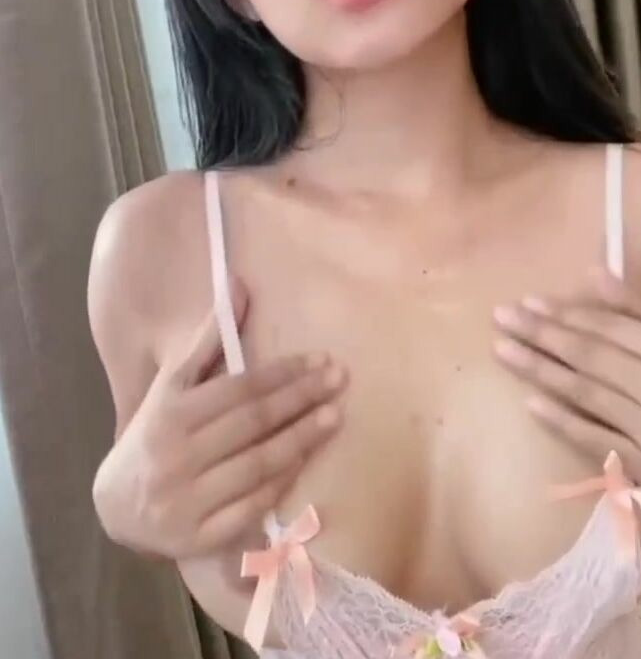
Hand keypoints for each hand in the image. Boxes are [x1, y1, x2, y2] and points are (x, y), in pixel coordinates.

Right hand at [92, 285, 347, 559]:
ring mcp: (186, 499)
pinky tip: (306, 461)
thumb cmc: (157, 437)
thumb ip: (206, 343)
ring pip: (256, 465)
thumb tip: (239, 286)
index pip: (237, 389)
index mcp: (168, 415)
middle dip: (300, 398)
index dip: (282, 373)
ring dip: (301, 439)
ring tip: (335, 416)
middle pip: (251, 424)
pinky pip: (251, 507)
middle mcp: (175, 456)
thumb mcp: (171, 389)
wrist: (117, 508)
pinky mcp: (199, 537)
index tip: (321, 359)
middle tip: (340, 379)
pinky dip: (281, 483)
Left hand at [493, 268, 640, 494]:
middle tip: (502, 318)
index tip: (531, 301)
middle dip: (544, 336)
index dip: (570, 314)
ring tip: (504, 351)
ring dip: (541, 372)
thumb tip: (598, 275)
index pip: (613, 330)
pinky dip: (562, 421)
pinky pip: (596, 439)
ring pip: (586, 394)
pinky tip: (531, 403)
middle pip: (592, 358)